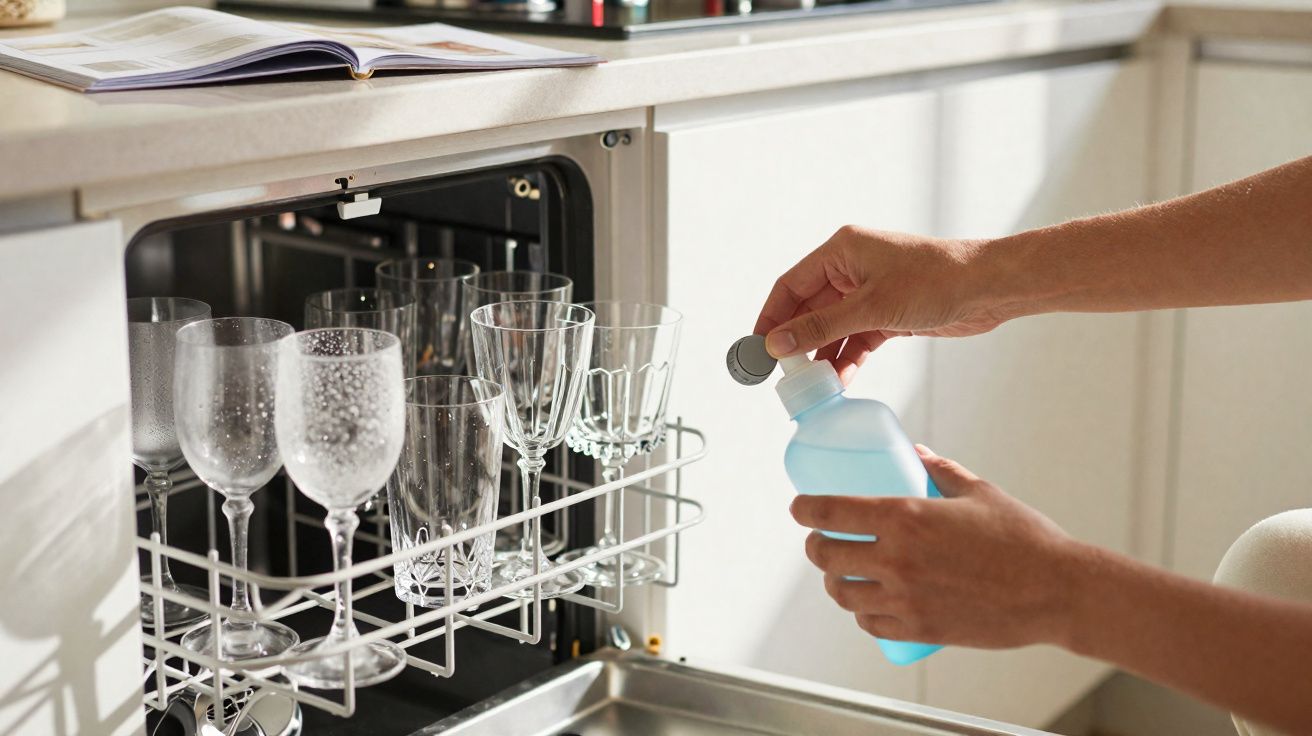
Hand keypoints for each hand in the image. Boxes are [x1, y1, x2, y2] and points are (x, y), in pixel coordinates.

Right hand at [754, 226, 1004, 381]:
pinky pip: (855, 338)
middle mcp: (851, 268)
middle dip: (796, 341)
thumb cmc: (936, 280)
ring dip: (822, 355)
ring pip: (832, 327)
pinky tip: (839, 380)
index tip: (757, 348)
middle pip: (808, 309)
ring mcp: (869, 291)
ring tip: (812, 385)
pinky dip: (847, 358)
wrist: (988, 288)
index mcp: (842, 250)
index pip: (790, 285)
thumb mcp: (871, 308)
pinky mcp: (887, 313)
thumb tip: (778, 343)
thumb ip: (821, 327)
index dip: (771, 317)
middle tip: (783, 374)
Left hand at [789, 445, 1087, 648]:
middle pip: (826, 556)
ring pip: (843, 594)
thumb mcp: (978, 492)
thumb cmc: (1023, 539)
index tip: (800, 507)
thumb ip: (939, 470)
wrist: (1057, 591)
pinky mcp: (920, 629)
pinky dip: (862, 613)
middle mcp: (898, 560)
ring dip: (835, 582)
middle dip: (815, 547)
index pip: (831, 513)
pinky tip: (868, 603)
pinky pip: (871, 624)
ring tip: (841, 573)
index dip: (805, 509)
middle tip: (820, 541)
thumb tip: (914, 453)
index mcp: (906, 518)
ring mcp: (906, 598)